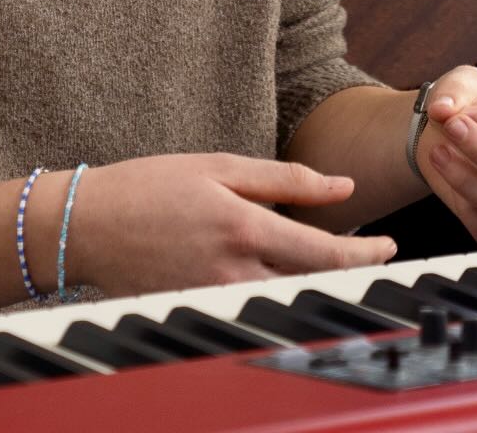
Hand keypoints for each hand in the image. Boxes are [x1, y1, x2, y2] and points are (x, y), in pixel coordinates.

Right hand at [63, 154, 395, 296]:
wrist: (87, 226)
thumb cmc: (149, 187)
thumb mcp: (219, 167)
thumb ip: (285, 179)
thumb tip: (342, 186)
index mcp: (244, 229)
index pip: (325, 253)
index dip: (366, 252)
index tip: (389, 245)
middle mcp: (235, 272)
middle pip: (313, 283)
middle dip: (351, 272)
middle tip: (376, 255)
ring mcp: (217, 297)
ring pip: (287, 298)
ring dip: (318, 283)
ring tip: (339, 262)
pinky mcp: (201, 309)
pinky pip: (254, 304)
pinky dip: (280, 290)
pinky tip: (288, 274)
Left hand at [412, 68, 476, 247]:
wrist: (448, 134)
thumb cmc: (468, 104)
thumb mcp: (465, 81)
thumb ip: (457, 89)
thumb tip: (442, 110)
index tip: (459, 114)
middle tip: (447, 129)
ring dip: (466, 182)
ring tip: (437, 153)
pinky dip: (465, 212)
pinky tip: (446, 180)